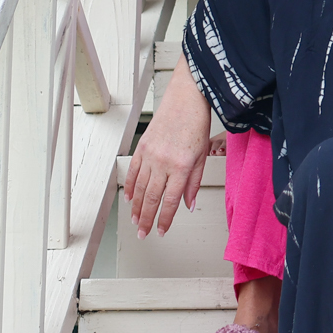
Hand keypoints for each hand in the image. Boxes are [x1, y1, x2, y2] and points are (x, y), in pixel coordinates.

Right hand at [126, 71, 212, 236]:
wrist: (186, 99)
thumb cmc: (197, 124)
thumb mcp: (202, 155)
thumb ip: (194, 182)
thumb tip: (189, 205)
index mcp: (181, 166)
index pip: (170, 201)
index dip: (165, 219)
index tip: (161, 231)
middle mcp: (163, 162)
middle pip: (152, 198)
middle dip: (146, 219)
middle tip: (143, 233)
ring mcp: (150, 155)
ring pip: (140, 188)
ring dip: (136, 208)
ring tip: (135, 221)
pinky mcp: (141, 148)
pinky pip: (133, 172)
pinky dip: (131, 187)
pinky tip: (130, 199)